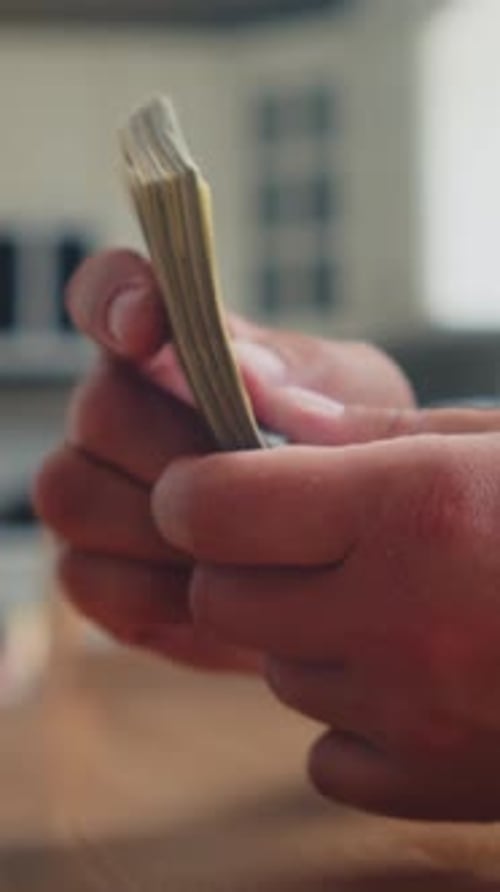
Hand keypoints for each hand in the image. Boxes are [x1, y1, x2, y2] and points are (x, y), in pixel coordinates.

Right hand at [34, 249, 412, 671]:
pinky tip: (209, 597)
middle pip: (97, 411)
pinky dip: (147, 593)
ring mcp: (93, 488)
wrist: (345, 554)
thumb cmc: (347, 457)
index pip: (105, 294)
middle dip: (175, 453)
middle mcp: (116, 411)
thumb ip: (304, 377)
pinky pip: (82, 576)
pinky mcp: (91, 568)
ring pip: (70, 493)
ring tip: (239, 550)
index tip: (147, 329)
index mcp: (170, 349)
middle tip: (250, 487)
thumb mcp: (354, 402)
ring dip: (158, 528)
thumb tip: (244, 367)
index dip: (112, 300)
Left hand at [151, 401, 499, 819]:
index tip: (213, 481)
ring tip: (386, 602)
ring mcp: (415, 717)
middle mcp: (396, 620)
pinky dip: (350, 718)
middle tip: (302, 539)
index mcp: (410, 510)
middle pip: (222, 596)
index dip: (198, 488)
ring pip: (277, 672)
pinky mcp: (440, 784)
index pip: (212, 506)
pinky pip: (329, 756)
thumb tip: (271, 409)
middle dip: (240, 562)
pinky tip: (413, 678)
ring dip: (304, 633)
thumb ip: (371, 428)